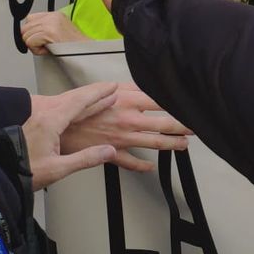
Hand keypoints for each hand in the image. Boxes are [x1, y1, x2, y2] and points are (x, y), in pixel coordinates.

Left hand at [20, 10, 87, 53]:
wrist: (85, 52)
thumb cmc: (73, 47)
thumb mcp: (59, 31)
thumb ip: (45, 28)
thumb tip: (29, 33)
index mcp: (55, 15)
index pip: (30, 19)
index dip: (32, 31)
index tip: (40, 39)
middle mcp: (52, 17)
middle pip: (25, 28)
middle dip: (31, 39)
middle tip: (44, 45)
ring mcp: (50, 24)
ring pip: (26, 36)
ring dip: (34, 46)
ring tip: (48, 47)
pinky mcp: (49, 32)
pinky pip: (30, 42)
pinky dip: (37, 50)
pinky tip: (48, 49)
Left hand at [22, 82, 117, 188]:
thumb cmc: (24, 172)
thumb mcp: (58, 169)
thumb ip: (85, 159)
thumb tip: (108, 151)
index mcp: (50, 122)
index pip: (79, 102)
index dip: (98, 94)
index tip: (111, 88)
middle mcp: (44, 117)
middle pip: (74, 98)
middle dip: (94, 93)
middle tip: (110, 88)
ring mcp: (38, 120)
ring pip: (66, 103)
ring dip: (85, 99)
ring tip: (100, 97)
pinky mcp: (35, 125)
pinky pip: (60, 109)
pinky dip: (75, 106)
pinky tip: (78, 110)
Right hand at [53, 82, 190, 172]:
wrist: (56, 126)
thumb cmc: (78, 106)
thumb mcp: (105, 88)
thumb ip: (129, 88)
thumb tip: (148, 87)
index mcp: (128, 102)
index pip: (163, 101)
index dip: (180, 103)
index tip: (193, 104)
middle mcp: (129, 121)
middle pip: (165, 124)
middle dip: (184, 126)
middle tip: (197, 127)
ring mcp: (122, 139)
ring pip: (155, 143)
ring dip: (172, 144)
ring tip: (184, 144)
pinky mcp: (111, 153)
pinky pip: (132, 163)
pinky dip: (143, 166)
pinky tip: (152, 167)